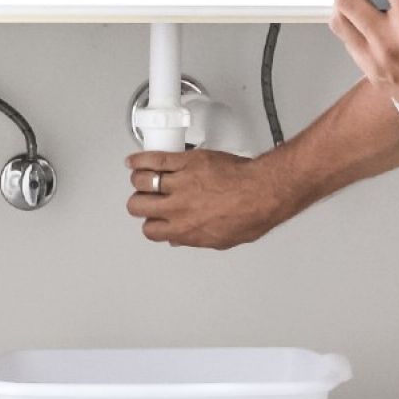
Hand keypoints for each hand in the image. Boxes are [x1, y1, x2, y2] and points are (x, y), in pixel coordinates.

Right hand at [126, 149, 290, 249]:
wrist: (263, 191)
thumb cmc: (250, 214)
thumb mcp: (220, 240)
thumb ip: (195, 239)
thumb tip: (181, 239)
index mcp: (184, 229)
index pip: (150, 230)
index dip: (150, 223)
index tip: (153, 218)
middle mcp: (178, 208)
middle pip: (138, 205)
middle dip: (140, 202)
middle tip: (146, 197)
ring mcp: (180, 183)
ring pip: (142, 180)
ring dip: (140, 180)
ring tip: (143, 177)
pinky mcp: (187, 162)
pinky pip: (154, 159)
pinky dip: (140, 159)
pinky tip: (135, 161)